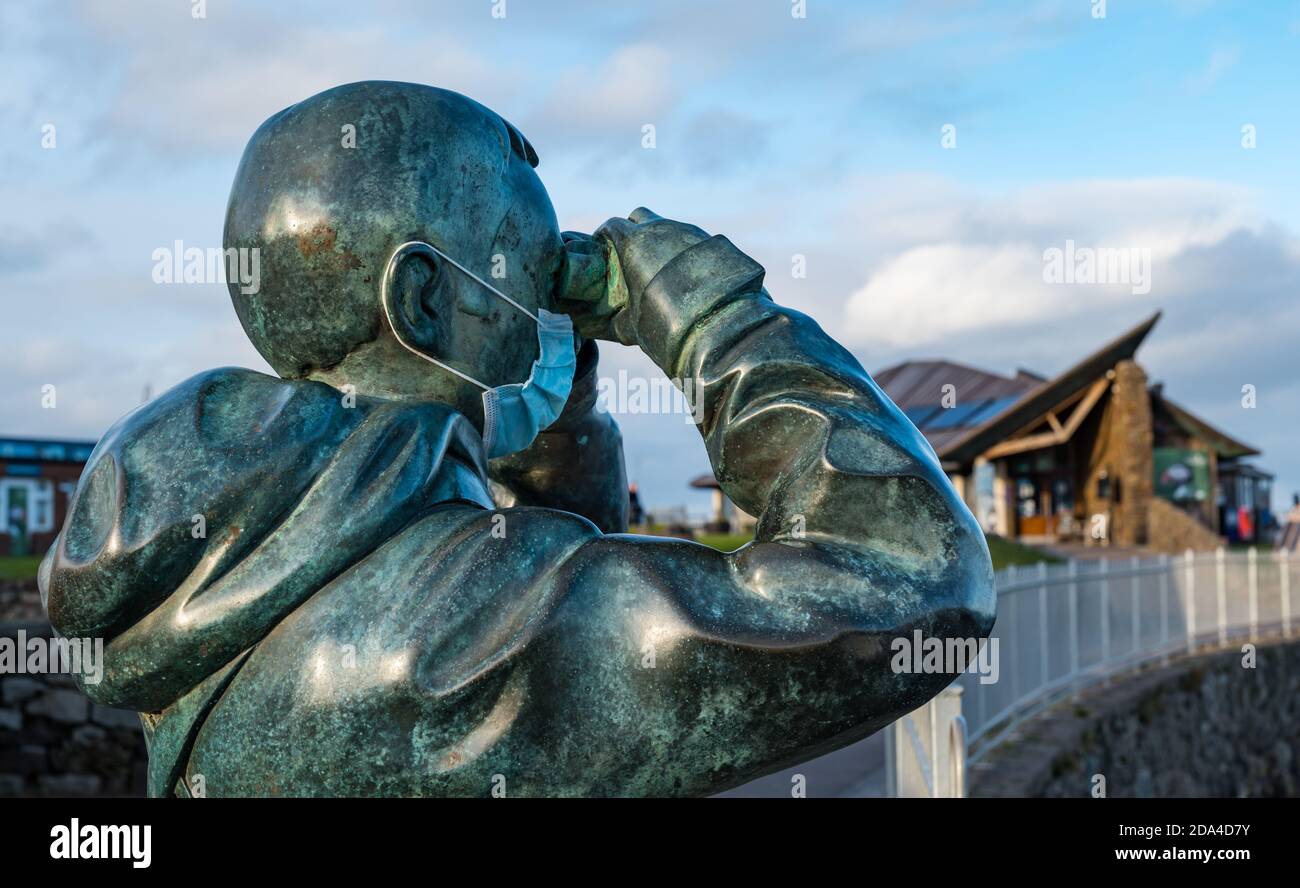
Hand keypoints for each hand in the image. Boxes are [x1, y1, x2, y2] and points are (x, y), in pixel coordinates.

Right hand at [555, 208, 711, 342]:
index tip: (604, 250)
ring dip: (660, 241)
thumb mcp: (629, 326)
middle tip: (631, 256)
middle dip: (632, 231)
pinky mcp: (712, 241)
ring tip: (661, 269)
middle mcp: (660, 229)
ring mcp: (689, 232)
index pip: (611, 225)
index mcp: (634, 242)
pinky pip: (690, 240)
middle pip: (639, 218)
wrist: (718, 324)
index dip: (604, 237)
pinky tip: (687, 275)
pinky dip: (683, 251)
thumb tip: (585, 328)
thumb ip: (607, 320)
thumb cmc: (665, 325)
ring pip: (667, 227)